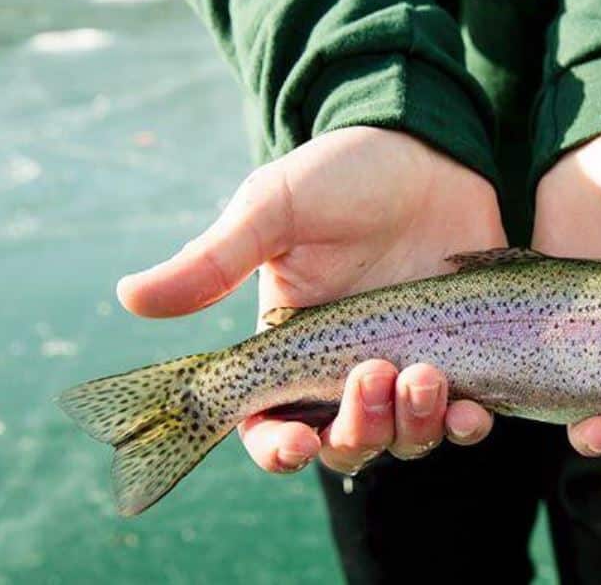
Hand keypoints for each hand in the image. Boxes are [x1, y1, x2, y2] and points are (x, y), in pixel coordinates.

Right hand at [117, 127, 502, 473]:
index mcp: (293, 347)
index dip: (278, 450)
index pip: (272, 424)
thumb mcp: (275, 210)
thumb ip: (214, 261)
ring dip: (413, 426)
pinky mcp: (464, 358)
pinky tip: (471, 409)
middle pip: (346, 446)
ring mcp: (408, 367)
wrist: (429, 150)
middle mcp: (348, 370)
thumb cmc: (345, 176)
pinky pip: (462, 417)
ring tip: (425, 375)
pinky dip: (464, 425)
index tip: (298, 444)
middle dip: (359, 430)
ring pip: (403, 440)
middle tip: (375, 372)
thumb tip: (129, 298)